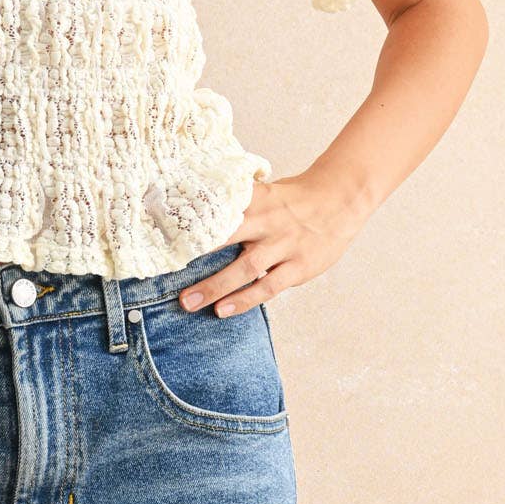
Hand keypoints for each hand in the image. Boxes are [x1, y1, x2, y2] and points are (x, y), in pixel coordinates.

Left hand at [173, 172, 367, 315]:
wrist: (343, 198)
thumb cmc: (295, 198)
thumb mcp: (265, 192)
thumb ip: (236, 203)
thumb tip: (194, 206)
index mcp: (256, 199)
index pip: (218, 208)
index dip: (190, 219)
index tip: (161, 229)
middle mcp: (268, 221)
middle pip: (226, 238)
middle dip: (194, 256)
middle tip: (165, 273)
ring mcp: (284, 245)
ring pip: (245, 268)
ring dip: (214, 286)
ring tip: (187, 302)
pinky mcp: (299, 267)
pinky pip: (268, 287)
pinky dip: (245, 300)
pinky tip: (223, 311)